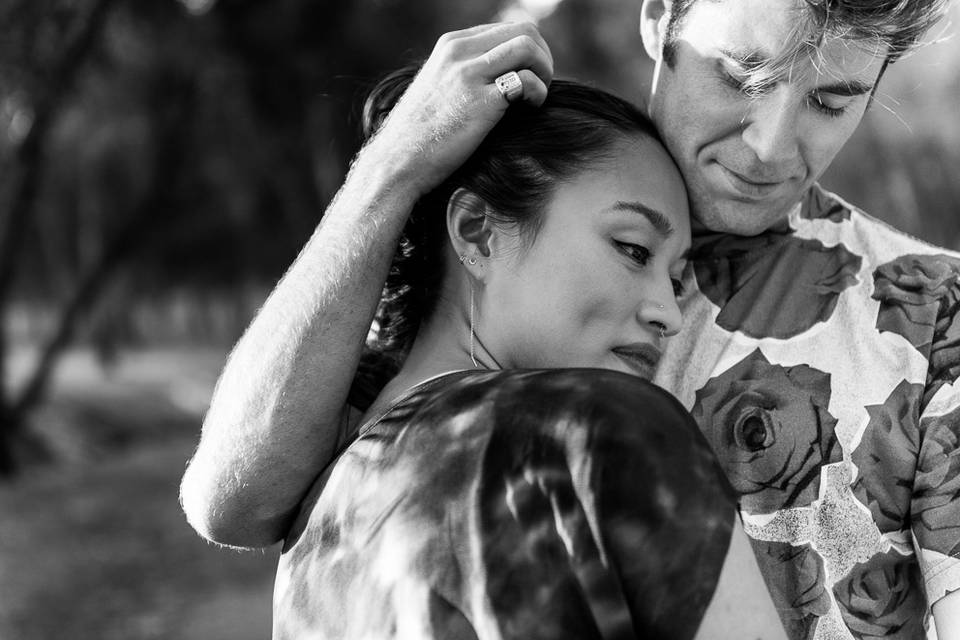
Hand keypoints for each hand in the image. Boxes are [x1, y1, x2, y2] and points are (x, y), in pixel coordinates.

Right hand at [363, 22, 553, 198]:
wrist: (398, 161)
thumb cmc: (422, 133)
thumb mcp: (439, 87)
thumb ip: (465, 70)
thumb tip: (500, 72)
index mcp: (451, 44)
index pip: (507, 28)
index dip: (529, 50)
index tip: (530, 74)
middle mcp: (459, 52)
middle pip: (524, 31)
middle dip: (543, 56)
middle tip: (541, 84)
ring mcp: (468, 74)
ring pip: (528, 47)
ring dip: (545, 69)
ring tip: (538, 94)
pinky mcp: (480, 101)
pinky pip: (526, 80)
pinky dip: (539, 92)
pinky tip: (532, 107)